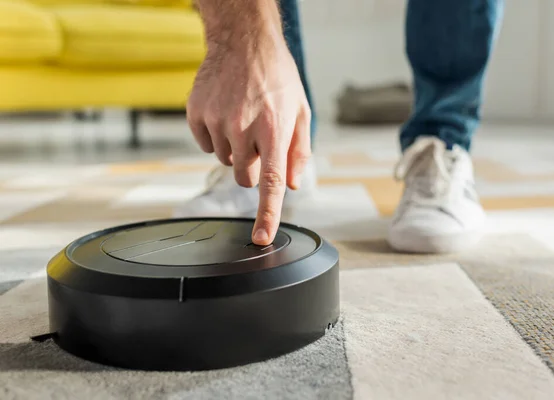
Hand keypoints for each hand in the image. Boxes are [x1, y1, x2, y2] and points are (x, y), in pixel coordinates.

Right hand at [186, 27, 310, 245]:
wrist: (243, 41)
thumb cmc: (277, 77)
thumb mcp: (300, 111)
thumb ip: (298, 152)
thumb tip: (291, 185)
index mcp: (274, 129)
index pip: (270, 182)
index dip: (266, 214)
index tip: (260, 238)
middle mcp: (243, 128)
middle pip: (244, 177)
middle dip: (253, 167)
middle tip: (258, 139)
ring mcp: (217, 121)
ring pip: (225, 161)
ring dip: (235, 149)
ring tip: (243, 117)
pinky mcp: (196, 115)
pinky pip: (205, 145)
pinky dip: (215, 136)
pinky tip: (225, 113)